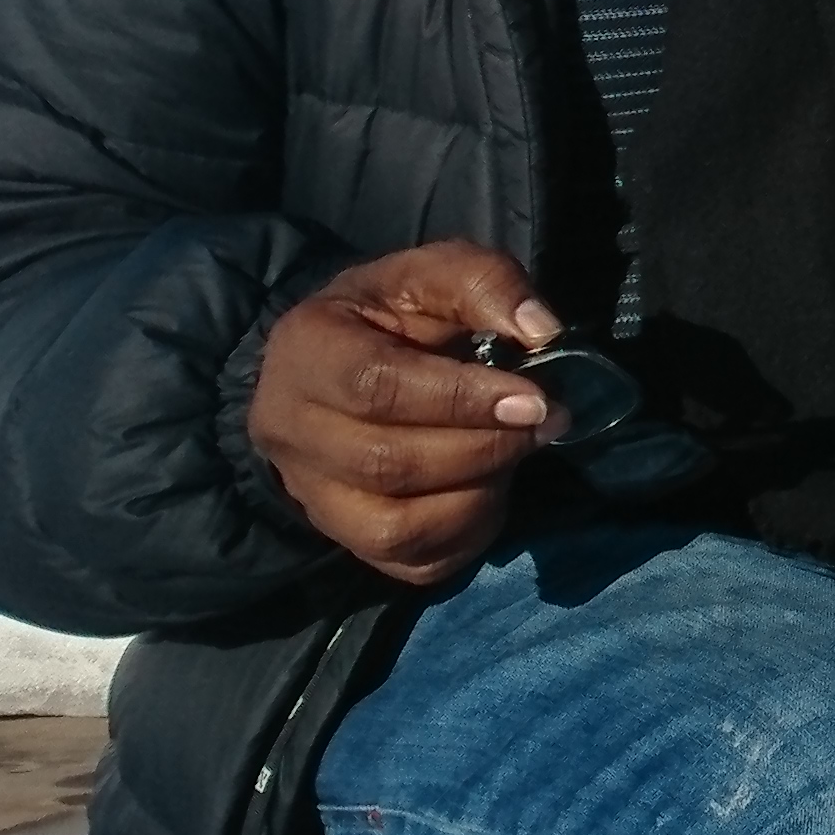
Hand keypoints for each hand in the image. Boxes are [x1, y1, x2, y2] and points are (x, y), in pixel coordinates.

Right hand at [246, 243, 562, 586]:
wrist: (342, 367)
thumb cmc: (394, 316)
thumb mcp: (433, 273)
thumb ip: (486, 284)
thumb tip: (542, 331)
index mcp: (305, 349)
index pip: (377, 385)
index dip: (463, 398)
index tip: (534, 398)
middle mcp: (289, 431)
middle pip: (387, 463)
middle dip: (484, 447)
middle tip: (545, 423)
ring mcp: (310, 495)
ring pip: (395, 527)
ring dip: (478, 495)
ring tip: (513, 452)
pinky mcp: (346, 540)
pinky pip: (412, 561)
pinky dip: (468, 532)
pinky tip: (489, 488)